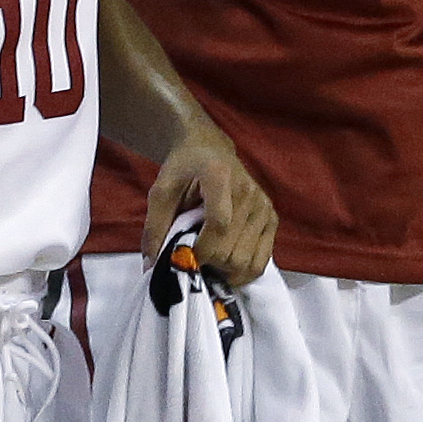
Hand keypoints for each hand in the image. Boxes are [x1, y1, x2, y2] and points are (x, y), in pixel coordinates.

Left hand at [146, 131, 276, 286]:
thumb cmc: (183, 170)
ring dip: (223, 271)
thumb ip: (154, 227)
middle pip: (233, 251)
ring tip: (208, 260)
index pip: (218, 225)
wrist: (210, 150)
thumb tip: (151, 266)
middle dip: (208, 264)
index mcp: (220, 177)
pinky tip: (224, 263)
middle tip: (192, 257)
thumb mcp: (160, 192)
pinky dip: (241, 271)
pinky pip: (261, 261)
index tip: (181, 257)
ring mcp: (264, 207)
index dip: (200, 250)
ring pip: (246, 262)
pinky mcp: (271, 219)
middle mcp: (249, 193)